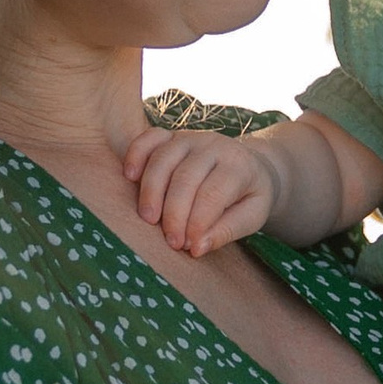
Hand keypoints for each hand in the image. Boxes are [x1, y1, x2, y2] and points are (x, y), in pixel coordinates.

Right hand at [123, 122, 276, 256]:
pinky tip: (130, 177)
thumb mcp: (252, 216)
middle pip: (185, 178)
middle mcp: (214, 145)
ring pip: (163, 159)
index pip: (212, 194)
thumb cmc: (249, 196)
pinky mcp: (172, 136)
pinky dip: (136, 154)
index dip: (197, 223)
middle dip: (174, 213)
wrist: (252, 165)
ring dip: (151, 191)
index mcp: (238, 165)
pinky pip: (149, 138)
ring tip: (149, 220)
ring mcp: (190, 138)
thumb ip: (228, 231)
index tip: (190, 247)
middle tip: (171, 242)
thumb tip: (197, 247)